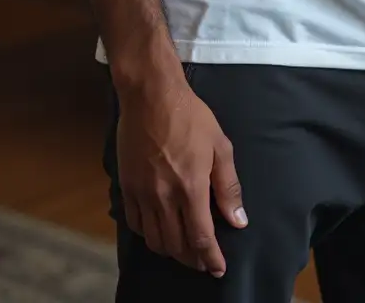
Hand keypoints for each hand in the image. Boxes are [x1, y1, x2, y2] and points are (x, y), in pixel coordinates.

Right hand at [116, 68, 246, 275]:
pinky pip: (135, 223)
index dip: (210, 258)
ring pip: (154, 240)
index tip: (218, 268)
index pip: (201, 238)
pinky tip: (158, 230)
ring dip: (170, 251)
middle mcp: (164, 197)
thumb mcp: (219, 146)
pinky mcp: (126, 186)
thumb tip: (238, 220)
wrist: (151, 95)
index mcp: (190, 188)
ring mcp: (142, 193)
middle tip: (203, 260)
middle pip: (176, 245)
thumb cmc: (189, 116)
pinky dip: (148, 234)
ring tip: (182, 249)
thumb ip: (228, 186)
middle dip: (192, 259)